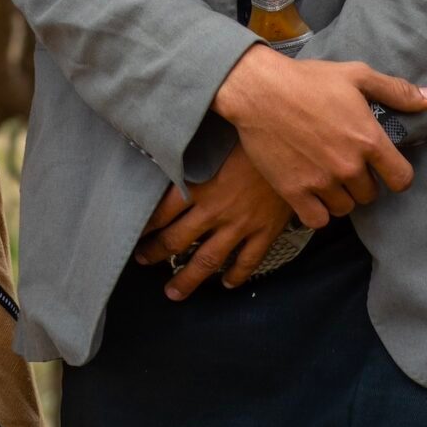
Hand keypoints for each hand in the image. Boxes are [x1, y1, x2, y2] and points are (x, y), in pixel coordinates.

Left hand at [132, 145, 297, 298]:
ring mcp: (241, 225)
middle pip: (178, 241)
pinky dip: (236, 276)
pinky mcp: (265, 231)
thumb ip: (190, 150)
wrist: (292, 144)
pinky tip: (226, 284)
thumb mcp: (213, 137)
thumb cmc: (250, 134)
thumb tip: (165, 144)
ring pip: (208, 261)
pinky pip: (248, 261)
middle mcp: (215, 210)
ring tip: (173, 292)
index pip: (162, 213)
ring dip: (188, 279)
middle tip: (144, 261)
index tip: (134, 233)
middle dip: (157, 254)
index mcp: (199, 186)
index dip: (145, 227)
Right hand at [210, 45, 426, 227]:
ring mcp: (321, 182)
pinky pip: (318, 220)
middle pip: (370, 195)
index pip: (401, 179)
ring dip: (340, 195)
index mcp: (368, 139)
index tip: (384, 167)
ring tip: (327, 175)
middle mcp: (348, 166)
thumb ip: (396, 91)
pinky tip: (311, 191)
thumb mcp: (356, 75)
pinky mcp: (294, 192)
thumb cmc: (308, 79)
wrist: (258, 90)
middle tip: (346, 162)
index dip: (396, 175)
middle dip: (362, 181)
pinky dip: (317, 210)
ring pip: (345, 208)